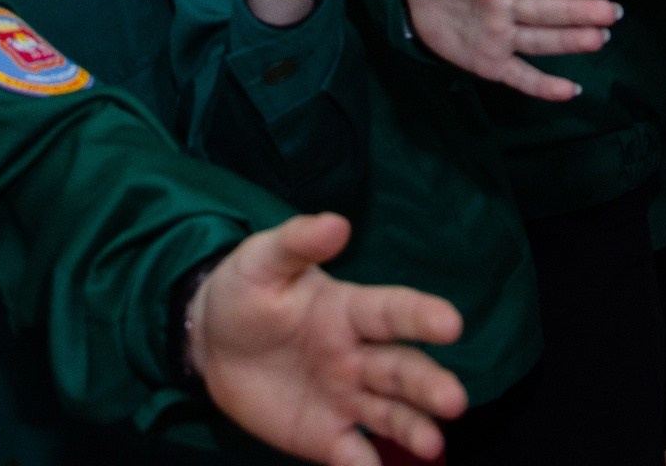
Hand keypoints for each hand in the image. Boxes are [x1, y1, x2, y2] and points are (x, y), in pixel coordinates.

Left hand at [190, 214, 466, 465]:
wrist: (212, 341)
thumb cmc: (246, 290)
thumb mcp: (263, 259)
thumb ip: (298, 242)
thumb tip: (337, 223)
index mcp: (350, 310)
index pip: (392, 312)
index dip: (421, 317)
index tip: (451, 324)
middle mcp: (359, 356)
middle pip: (402, 370)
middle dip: (429, 384)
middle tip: (454, 400)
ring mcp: (346, 399)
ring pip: (390, 414)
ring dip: (414, 428)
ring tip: (433, 444)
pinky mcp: (326, 437)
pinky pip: (354, 455)